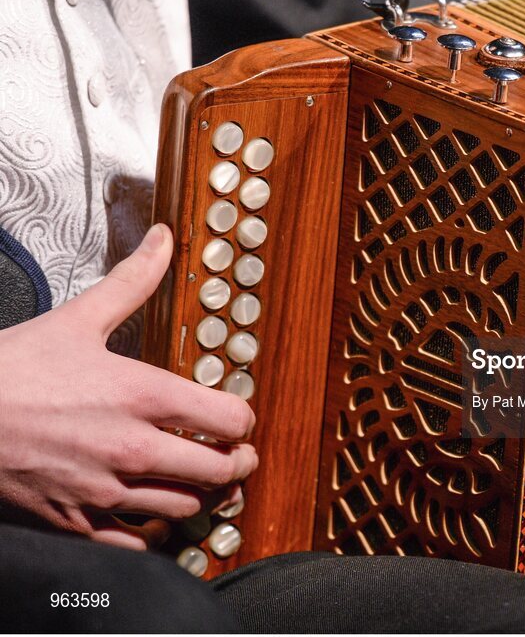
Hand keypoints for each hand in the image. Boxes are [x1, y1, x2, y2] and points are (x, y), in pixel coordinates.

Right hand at [0, 224, 257, 549]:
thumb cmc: (10, 371)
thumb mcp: (77, 319)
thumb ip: (132, 282)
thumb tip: (163, 240)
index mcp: (144, 396)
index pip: (231, 420)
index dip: (244, 419)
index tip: (238, 417)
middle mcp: (135, 448)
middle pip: (221, 470)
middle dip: (237, 461)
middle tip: (237, 454)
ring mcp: (107, 491)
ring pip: (186, 507)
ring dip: (203, 495)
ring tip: (203, 481)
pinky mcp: (77, 521)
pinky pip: (137, 543)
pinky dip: (154, 531)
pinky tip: (154, 513)